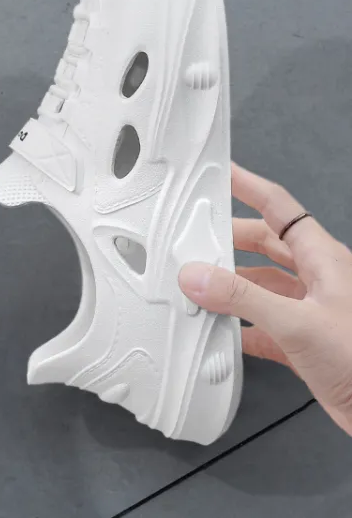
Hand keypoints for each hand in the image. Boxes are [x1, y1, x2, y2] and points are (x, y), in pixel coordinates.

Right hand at [179, 162, 351, 435]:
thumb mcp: (300, 323)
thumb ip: (243, 298)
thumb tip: (196, 276)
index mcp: (322, 260)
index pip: (279, 207)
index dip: (249, 186)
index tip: (221, 172)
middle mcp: (316, 281)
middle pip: (264, 244)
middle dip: (229, 238)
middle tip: (195, 235)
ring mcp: (310, 312)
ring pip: (261, 285)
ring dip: (231, 286)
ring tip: (198, 285)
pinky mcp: (305, 345)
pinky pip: (263, 326)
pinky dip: (239, 327)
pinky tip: (221, 333)